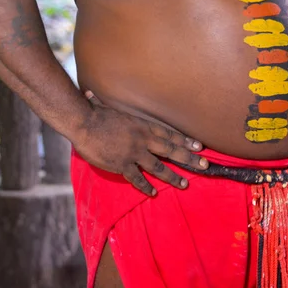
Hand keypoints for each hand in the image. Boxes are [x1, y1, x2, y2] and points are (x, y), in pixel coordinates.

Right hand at [72, 91, 208, 195]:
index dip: (185, 141)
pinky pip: (137, 178)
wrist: (83, 123)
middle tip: (204, 165)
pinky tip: (153, 193)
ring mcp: (134, 153)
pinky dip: (146, 186)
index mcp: (143, 125)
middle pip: (171, 150)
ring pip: (159, 167)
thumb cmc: (94, 113)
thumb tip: (91, 94)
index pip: (169, 134)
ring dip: (173, 176)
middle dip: (189, 159)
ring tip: (184, 184)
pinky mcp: (122, 165)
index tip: (199, 146)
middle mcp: (143, 139)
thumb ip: (107, 104)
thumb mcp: (107, 107)